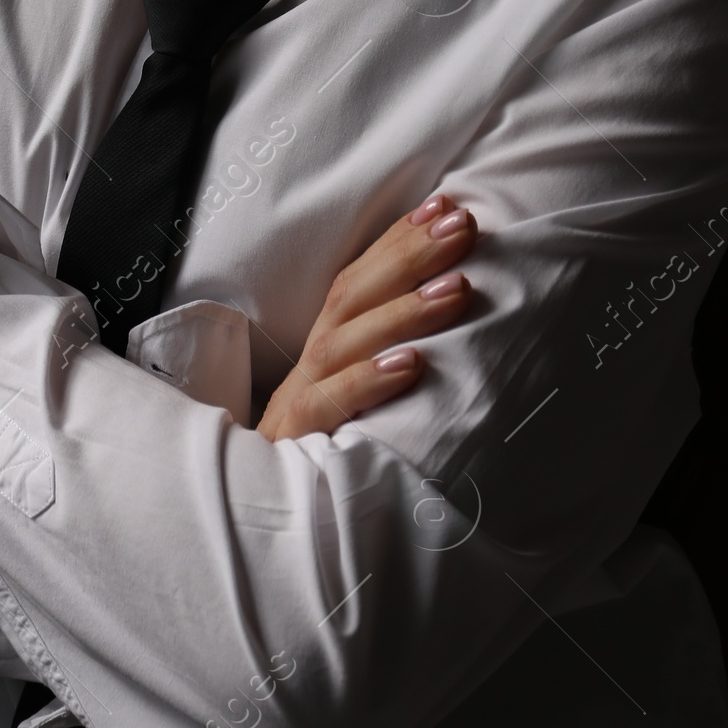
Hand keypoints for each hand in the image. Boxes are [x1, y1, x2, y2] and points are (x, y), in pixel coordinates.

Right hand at [256, 195, 476, 441]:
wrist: (266, 522)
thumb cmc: (333, 451)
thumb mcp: (364, 398)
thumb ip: (396, 354)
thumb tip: (460, 309)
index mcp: (326, 346)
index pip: (359, 277)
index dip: (398, 239)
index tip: (445, 206)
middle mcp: (309, 363)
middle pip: (352, 296)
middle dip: (409, 256)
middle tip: (462, 227)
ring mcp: (297, 401)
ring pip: (342, 343)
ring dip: (402, 312)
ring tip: (457, 290)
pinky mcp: (295, 442)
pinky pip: (327, 405)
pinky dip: (368, 381)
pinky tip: (411, 364)